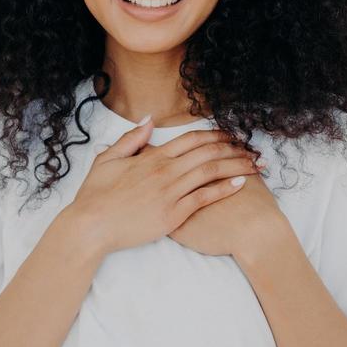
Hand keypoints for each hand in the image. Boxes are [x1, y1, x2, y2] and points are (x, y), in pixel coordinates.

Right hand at [67, 121, 264, 255]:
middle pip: (208, 152)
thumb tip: (148, 121)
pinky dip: (224, 189)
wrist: (90, 226)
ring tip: (256, 165)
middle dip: (235, 148)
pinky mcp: (172, 214)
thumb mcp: (108, 159)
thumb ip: (131, 139)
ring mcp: (170, 192)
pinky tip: (240, 184)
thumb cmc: (95, 195)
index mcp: (152, 157)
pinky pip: (204, 198)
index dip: (216, 135)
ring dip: (237, 166)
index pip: (192, 139)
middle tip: (254, 149)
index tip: (233, 135)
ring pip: (211, 172)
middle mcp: (165, 171)